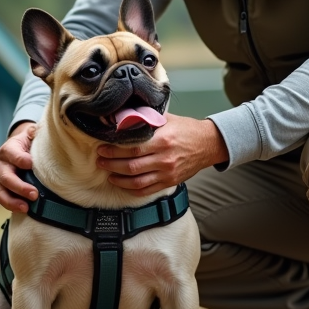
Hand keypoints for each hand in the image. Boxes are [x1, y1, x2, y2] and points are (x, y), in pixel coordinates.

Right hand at [0, 122, 37, 211]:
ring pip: (1, 192)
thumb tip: (36, 130)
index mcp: (8, 149)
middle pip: (6, 176)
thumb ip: (34, 132)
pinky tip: (24, 210)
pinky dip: (12, 206)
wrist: (20, 153)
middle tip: (34, 193)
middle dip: (20, 186)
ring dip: (14, 201)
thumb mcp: (31, 135)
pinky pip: (3, 200)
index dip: (19, 159)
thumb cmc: (29, 145)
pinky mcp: (1, 190)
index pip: (11, 153)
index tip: (30, 163)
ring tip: (27, 207)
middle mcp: (0, 164)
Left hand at [96, 115, 228, 195]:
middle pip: (131, 166)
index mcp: (162, 140)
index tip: (102, 149)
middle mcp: (164, 158)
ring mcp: (167, 172)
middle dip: (111, 165)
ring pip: (137, 182)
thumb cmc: (186, 129)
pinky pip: (147, 190)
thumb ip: (146, 119)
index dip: (114, 151)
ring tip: (108, 173)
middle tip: (100, 161)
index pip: (132, 148)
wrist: (208, 144)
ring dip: (119, 179)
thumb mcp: (167, 119)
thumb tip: (123, 117)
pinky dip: (132, 189)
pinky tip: (123, 184)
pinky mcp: (170, 182)